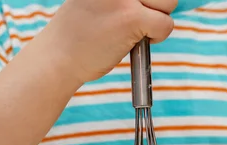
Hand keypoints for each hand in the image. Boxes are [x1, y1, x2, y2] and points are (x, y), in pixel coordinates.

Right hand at [44, 0, 176, 83]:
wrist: (57, 57)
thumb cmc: (76, 34)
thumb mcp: (97, 0)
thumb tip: (150, 0)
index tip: (138, 7)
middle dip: (157, 5)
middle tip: (138, 20)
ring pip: (169, 1)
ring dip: (159, 18)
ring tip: (136, 29)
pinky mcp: (132, 17)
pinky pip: (166, 24)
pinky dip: (158, 37)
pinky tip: (137, 42)